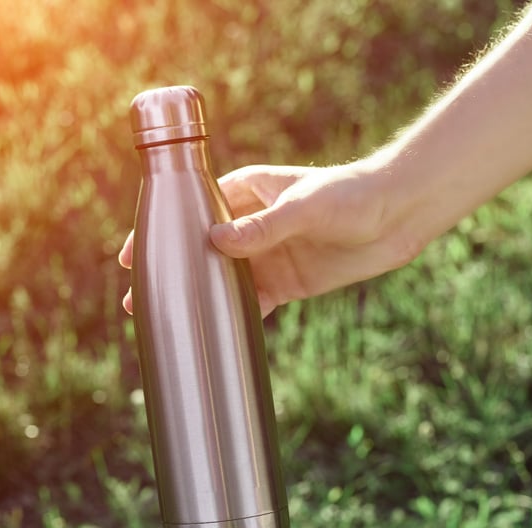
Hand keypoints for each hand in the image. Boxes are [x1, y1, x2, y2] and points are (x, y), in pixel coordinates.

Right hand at [118, 159, 420, 316]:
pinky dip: (236, 315)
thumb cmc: (351, 193)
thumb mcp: (303, 206)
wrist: (398, 214)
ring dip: (198, 298)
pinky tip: (214, 332)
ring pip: (223, 280)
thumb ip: (262, 226)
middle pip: (200, 251)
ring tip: (168, 320)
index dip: (162, 233)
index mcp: (246, 192)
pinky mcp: (289, 281)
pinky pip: (255, 301)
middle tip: (136, 301)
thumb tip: (217, 243)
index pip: (192, 211)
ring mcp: (268, 254)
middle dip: (171, 273)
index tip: (133, 255)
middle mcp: (251, 224)